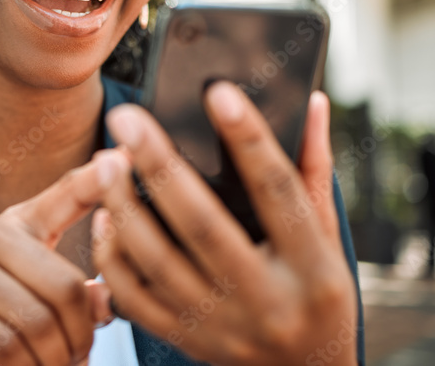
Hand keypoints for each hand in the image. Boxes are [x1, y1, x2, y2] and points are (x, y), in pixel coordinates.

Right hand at [0, 150, 125, 365]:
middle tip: (80, 359)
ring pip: (38, 321)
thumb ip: (78, 295)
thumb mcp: (45, 303)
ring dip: (55, 360)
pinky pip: (7, 344)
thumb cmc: (0, 324)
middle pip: (64, 287)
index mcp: (18, 225)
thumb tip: (106, 300)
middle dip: (80, 337)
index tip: (124, 156)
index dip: (95, 181)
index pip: (65, 196)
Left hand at [92, 82, 357, 365]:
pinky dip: (114, 258)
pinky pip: (137, 300)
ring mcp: (222, 327)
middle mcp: (266, 301)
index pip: (278, 192)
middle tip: (126, 119)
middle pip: (203, 225)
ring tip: (107, 160)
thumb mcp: (331, 239)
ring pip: (159, 263)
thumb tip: (314, 103)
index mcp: (312, 268)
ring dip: (124, 208)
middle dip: (160, 166)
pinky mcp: (188, 341)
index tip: (217, 93)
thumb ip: (314, 171)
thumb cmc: (319, 296)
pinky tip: (104, 217)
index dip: (249, 140)